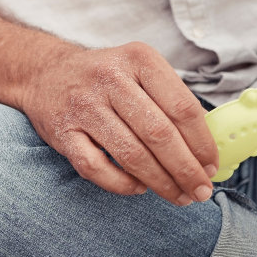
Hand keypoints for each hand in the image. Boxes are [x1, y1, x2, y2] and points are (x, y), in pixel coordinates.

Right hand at [20, 42, 217, 205]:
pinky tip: (137, 187)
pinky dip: (122, 184)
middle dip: (186, 170)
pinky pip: (96, 168)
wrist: (44, 74)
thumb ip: (170, 101)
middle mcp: (110, 78)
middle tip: (200, 191)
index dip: (202, 143)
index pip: (182, 108)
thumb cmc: (104, 79)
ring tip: (178, 196)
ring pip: (131, 155)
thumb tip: (206, 150)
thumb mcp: (139, 71)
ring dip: (160, 183)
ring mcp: (83, 105)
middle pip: (159, 134)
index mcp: (138, 59)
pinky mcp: (62, 131)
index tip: (211, 166)